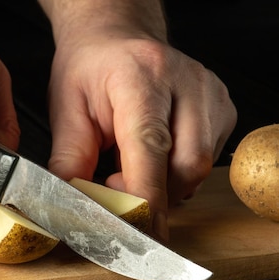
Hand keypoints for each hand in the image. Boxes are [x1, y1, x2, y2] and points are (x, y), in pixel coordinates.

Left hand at [46, 31, 235, 239]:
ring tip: (127, 166)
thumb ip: (69, 160)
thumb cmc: (90, 71)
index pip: (150, 146)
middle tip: (113, 186)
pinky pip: (205, 160)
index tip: (135, 230)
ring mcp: (209, 94)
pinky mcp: (221, 109)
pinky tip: (152, 157)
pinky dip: (176, 173)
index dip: (144, 195)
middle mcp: (185, 82)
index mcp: (141, 77)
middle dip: (152, 194)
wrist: (114, 41)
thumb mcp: (66, 110)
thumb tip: (74, 206)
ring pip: (199, 167)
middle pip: (186, 164)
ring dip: (163, 184)